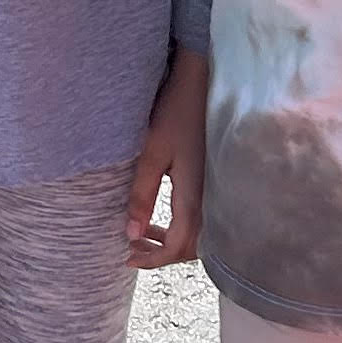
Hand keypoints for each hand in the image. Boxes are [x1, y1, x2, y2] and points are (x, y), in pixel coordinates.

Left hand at [126, 47, 208, 268]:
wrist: (202, 83)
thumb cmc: (175, 113)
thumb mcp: (152, 153)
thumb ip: (141, 194)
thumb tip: (131, 233)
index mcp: (194, 197)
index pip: (177, 247)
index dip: (153, 259)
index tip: (126, 256)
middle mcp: (210, 200)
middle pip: (191, 248)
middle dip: (161, 255)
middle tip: (131, 250)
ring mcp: (214, 191)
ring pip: (198, 235)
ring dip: (170, 241)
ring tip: (141, 234)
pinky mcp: (213, 181)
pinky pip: (201, 219)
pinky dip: (180, 226)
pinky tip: (160, 216)